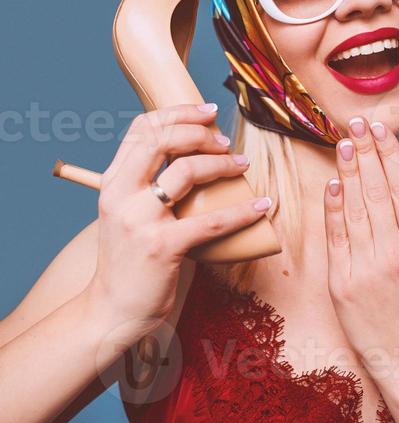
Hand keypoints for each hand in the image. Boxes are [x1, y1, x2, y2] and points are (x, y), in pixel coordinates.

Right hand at [86, 103, 270, 338]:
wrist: (111, 310)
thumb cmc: (128, 261)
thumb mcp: (125, 214)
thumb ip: (146, 187)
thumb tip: (190, 160)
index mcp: (112, 182)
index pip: (142, 129)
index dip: (178, 113)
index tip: (208, 112)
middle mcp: (121, 195)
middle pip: (162, 140)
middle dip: (201, 132)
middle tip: (226, 141)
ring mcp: (140, 221)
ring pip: (187, 172)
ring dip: (222, 164)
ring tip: (242, 165)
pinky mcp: (163, 248)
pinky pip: (211, 222)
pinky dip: (242, 211)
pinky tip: (261, 205)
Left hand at [323, 115, 398, 398]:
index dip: (390, 156)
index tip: (382, 130)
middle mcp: (394, 253)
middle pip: (377, 192)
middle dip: (367, 154)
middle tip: (357, 124)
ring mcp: (366, 268)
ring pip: (355, 210)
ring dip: (349, 174)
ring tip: (344, 144)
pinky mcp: (342, 284)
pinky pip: (337, 239)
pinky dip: (333, 210)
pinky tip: (332, 185)